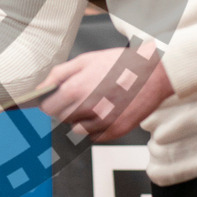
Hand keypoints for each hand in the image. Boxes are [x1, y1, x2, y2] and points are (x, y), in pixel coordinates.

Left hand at [39, 42, 173, 140]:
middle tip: (80, 97)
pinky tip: (106, 111)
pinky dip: (96, 128)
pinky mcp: (117, 131)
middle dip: (66, 109)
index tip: (54, 100)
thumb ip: (59, 74)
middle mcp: (87, 108)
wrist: (154, 72)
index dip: (50, 103)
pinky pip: (96, 136)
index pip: (48, 108)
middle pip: (63, 119)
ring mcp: (103, 122)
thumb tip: (42, 87)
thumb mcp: (85, 60)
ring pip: (78, 130)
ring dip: (81, 120)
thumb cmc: (120, 64)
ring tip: (95, 103)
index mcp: (76, 88)